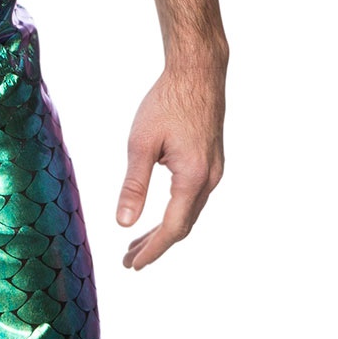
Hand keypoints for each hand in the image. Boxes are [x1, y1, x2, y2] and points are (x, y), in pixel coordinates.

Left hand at [116, 56, 225, 269]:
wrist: (198, 72)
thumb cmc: (168, 102)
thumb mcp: (141, 143)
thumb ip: (133, 185)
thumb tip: (123, 223)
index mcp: (193, 178)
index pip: (173, 229)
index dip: (153, 250)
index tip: (133, 265)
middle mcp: (209, 179)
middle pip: (183, 226)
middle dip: (155, 245)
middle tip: (129, 260)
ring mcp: (214, 171)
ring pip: (189, 213)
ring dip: (164, 230)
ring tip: (136, 243)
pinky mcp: (212, 162)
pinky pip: (193, 198)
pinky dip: (174, 212)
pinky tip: (157, 215)